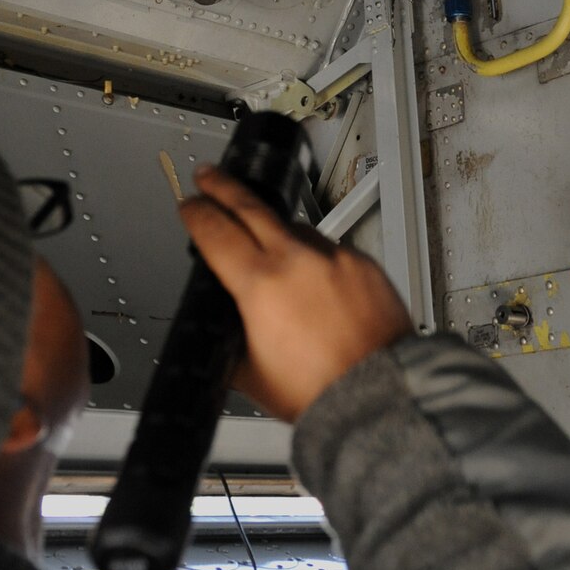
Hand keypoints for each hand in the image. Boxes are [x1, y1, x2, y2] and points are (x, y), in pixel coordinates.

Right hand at [180, 166, 413, 420]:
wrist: (380, 394)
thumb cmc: (321, 391)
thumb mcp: (249, 373)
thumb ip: (230, 340)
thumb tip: (223, 328)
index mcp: (260, 284)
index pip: (215, 232)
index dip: (196, 214)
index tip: (189, 206)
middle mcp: (298, 260)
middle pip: (251, 206)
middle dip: (224, 187)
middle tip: (209, 176)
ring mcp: (334, 257)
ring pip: (294, 228)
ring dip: (275, 231)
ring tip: (267, 248)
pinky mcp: (363, 264)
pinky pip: (330, 249)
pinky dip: (315, 257)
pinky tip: (312, 280)